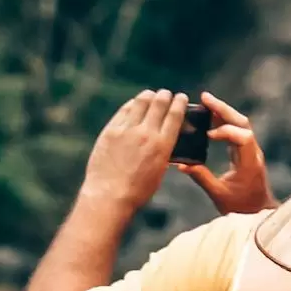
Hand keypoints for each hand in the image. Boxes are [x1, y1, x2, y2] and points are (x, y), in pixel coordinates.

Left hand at [80, 90, 187, 219]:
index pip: (175, 115)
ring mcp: (127, 130)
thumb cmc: (136, 191)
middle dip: (164, 96)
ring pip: (141, 102)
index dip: (179, 103)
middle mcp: (146, 133)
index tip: (181, 97)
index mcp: (162, 145)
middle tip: (166, 94)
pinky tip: (134, 104)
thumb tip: (164, 140)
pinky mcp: (110, 131)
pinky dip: (132, 105)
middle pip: (159, 104)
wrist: (109, 196)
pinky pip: (124, 111)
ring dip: (148, 96)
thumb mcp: (158, 172)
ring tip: (150, 95)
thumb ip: (163, 153)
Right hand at [176, 91, 274, 214]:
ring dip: (224, 112)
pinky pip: (237, 131)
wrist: (259, 213)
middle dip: (223, 109)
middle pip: (242, 123)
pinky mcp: (247, 152)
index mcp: (250, 163)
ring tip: (206, 102)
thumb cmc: (242, 208)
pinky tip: (211, 117)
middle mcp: (253, 153)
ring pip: (241, 124)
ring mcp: (252, 151)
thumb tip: (181, 165)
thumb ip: (201, 178)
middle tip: (205, 98)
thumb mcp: (219, 195)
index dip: (226, 131)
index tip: (208, 135)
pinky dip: (224, 122)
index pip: (243, 137)